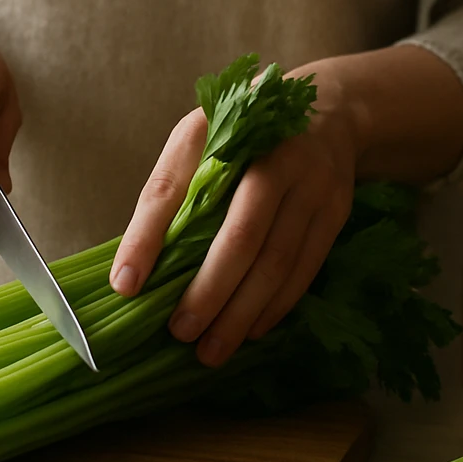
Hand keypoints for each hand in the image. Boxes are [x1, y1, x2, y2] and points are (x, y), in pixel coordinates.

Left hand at [110, 63, 362, 367]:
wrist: (333, 111)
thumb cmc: (248, 134)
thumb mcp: (204, 139)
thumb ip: (175, 188)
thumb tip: (137, 264)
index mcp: (220, 128)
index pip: (173, 187)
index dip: (147, 238)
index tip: (126, 285)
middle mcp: (273, 154)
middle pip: (240, 235)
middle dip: (208, 291)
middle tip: (179, 333)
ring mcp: (312, 184)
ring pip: (276, 261)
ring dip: (241, 312)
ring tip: (211, 350)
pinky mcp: (336, 210)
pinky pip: (305, 268)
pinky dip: (276, 306)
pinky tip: (251, 330)